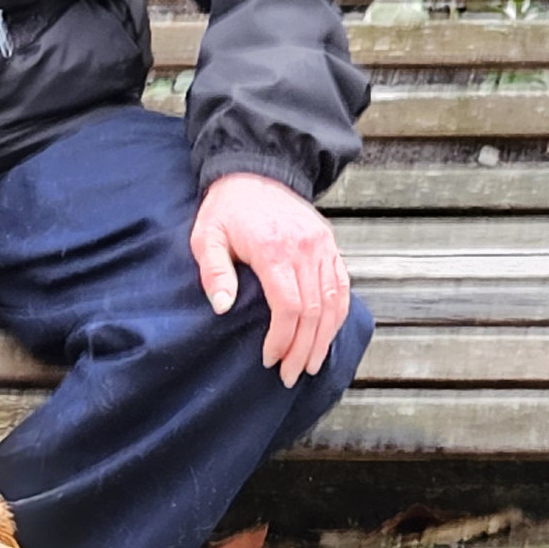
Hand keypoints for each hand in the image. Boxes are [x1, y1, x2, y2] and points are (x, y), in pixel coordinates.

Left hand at [191, 171, 353, 386]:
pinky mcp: (330, 245)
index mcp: (274, 249)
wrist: (256, 173)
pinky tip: (327, 335)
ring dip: (324, 338)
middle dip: (303, 349)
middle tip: (290, 375)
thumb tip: (223, 307)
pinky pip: (341, 285)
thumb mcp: (207, 236)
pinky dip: (338, 314)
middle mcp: (305, 248)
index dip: (282, 339)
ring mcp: (322, 246)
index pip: (289, 306)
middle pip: (314, 311)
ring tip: (311, 365)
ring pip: (333, 302)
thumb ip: (214, 271)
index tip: (269, 359)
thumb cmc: (226, 210)